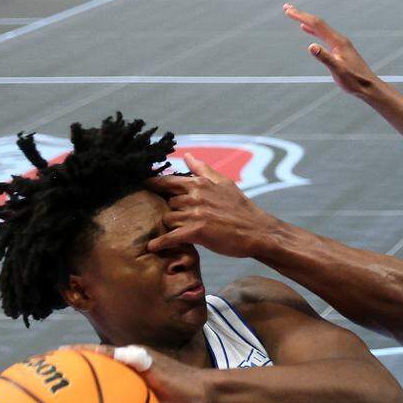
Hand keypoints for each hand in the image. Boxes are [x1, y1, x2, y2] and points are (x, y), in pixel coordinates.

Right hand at [67, 345, 211, 402]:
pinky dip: (105, 393)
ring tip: (68, 387)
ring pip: (108, 375)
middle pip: (100, 361)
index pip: (101, 351)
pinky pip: (118, 388)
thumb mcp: (160, 373)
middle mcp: (132, 362)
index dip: (80, 351)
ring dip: (90, 378)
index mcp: (134, 355)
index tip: (58, 352)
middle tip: (55, 370)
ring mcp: (136, 375)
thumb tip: (116, 353)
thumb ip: (141, 363)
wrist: (203, 392)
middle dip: (79, 364)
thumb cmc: (184, 383)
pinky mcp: (142, 387)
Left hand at [145, 153, 280, 257]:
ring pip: (168, 219)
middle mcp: (195, 196)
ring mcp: (196, 214)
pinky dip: (161, 243)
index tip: (143, 188)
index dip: (153, 186)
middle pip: (167, 203)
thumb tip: (187, 155)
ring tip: (171, 234)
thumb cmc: (242, 209)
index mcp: (199, 184)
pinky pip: (171, 236)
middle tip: (172, 220)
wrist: (259, 232)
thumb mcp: (225, 183)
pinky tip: (153, 247)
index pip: (166, 181)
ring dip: (169, 227)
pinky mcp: (197, 232)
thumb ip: (203, 170)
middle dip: (169, 212)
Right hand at [284, 3, 377, 95]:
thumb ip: (325, 58)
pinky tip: (308, 30)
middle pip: (318, 23)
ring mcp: (340, 43)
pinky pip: (324, 35)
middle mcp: (339, 39)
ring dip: (307, 21)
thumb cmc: (355, 80)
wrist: (368, 86)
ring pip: (321, 28)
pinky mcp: (340, 49)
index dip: (301, 16)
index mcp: (338, 42)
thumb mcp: (338, 70)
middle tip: (287, 8)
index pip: (317, 25)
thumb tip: (311, 46)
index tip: (288, 11)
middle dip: (302, 15)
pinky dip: (314, 30)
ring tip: (295, 15)